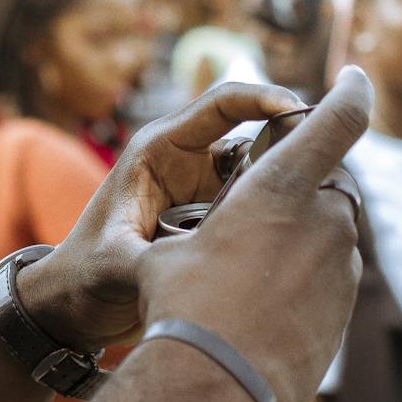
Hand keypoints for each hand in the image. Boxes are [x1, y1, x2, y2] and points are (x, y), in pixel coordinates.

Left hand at [18, 80, 313, 350]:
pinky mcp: (209, 212)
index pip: (221, 104)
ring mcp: (200, 186)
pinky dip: (276, 204)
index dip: (264, 98)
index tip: (301, 110)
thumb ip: (151, 262)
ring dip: (288, 175)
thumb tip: (190, 269)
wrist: (69, 304)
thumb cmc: (82, 276)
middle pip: (251, 129)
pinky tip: (305, 225)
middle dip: (292, 136)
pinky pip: (253, 197)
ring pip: (259, 166)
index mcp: (158, 151)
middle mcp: (184, 160)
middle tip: (332, 156)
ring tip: (325, 194)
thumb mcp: (114, 266)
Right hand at [134, 68, 372, 401]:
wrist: (215, 387)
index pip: (338, 119)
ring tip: (251, 267)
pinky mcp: (345, 312)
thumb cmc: (184, 306)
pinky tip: (265, 302)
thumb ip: (205, 223)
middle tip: (256, 212)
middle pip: (330, 183)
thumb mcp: (174, 246)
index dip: (352, 90)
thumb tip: (199, 234)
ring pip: (331, 232)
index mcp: (282, 187)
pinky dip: (306, 277)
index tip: (355, 75)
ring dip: (302, 236)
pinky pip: (330, 276)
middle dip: (302, 186)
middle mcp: (325, 221)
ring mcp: (343, 269)